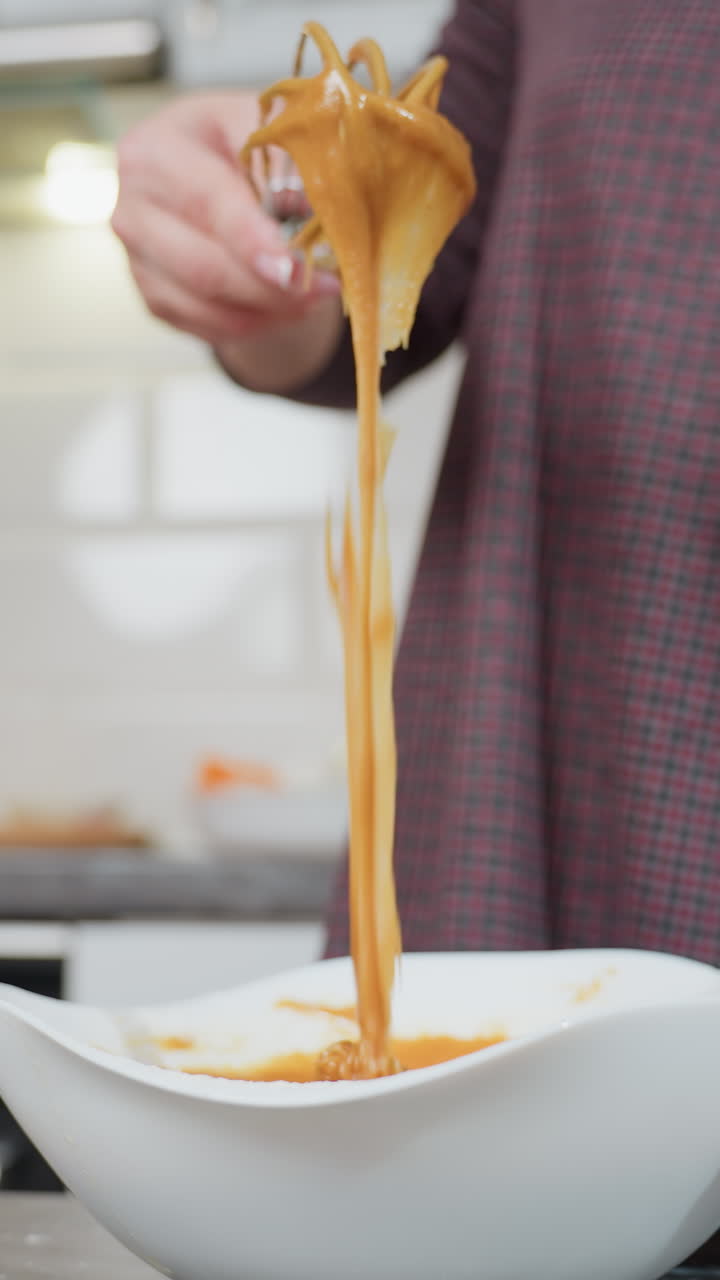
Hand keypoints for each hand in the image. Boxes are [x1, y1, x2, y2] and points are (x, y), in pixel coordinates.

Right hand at [111, 91, 338, 345]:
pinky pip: (212, 326)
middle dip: (270, 285)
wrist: (225, 173)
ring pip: (209, 304)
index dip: (251, 239)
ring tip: (315, 292)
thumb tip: (316, 209)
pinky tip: (287, 302)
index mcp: (154, 151)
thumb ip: (291, 161)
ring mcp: (138, 259)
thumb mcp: (271, 127)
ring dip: (270, 307)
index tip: (293, 266)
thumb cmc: (250, 145)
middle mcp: (132, 208)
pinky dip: (258, 321)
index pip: (206, 203)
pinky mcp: (155, 297)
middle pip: (202, 266)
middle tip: (325, 286)